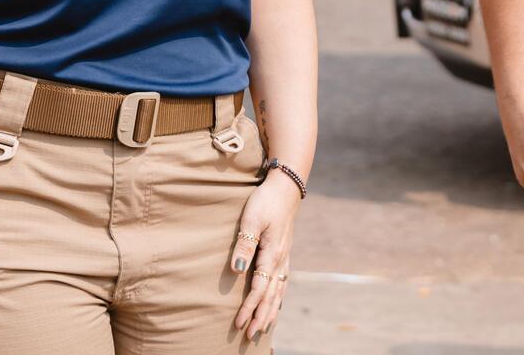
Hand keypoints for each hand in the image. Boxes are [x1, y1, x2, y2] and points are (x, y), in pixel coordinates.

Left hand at [231, 172, 300, 340]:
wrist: (286, 187)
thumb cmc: (265, 201)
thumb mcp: (251, 221)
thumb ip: (244, 246)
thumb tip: (236, 271)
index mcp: (272, 254)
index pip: (259, 288)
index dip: (248, 307)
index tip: (238, 324)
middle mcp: (281, 260)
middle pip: (271, 295)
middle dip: (260, 316)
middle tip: (250, 335)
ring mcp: (285, 257)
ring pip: (279, 291)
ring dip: (271, 310)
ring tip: (264, 327)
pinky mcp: (284, 251)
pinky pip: (283, 281)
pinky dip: (278, 296)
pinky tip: (276, 302)